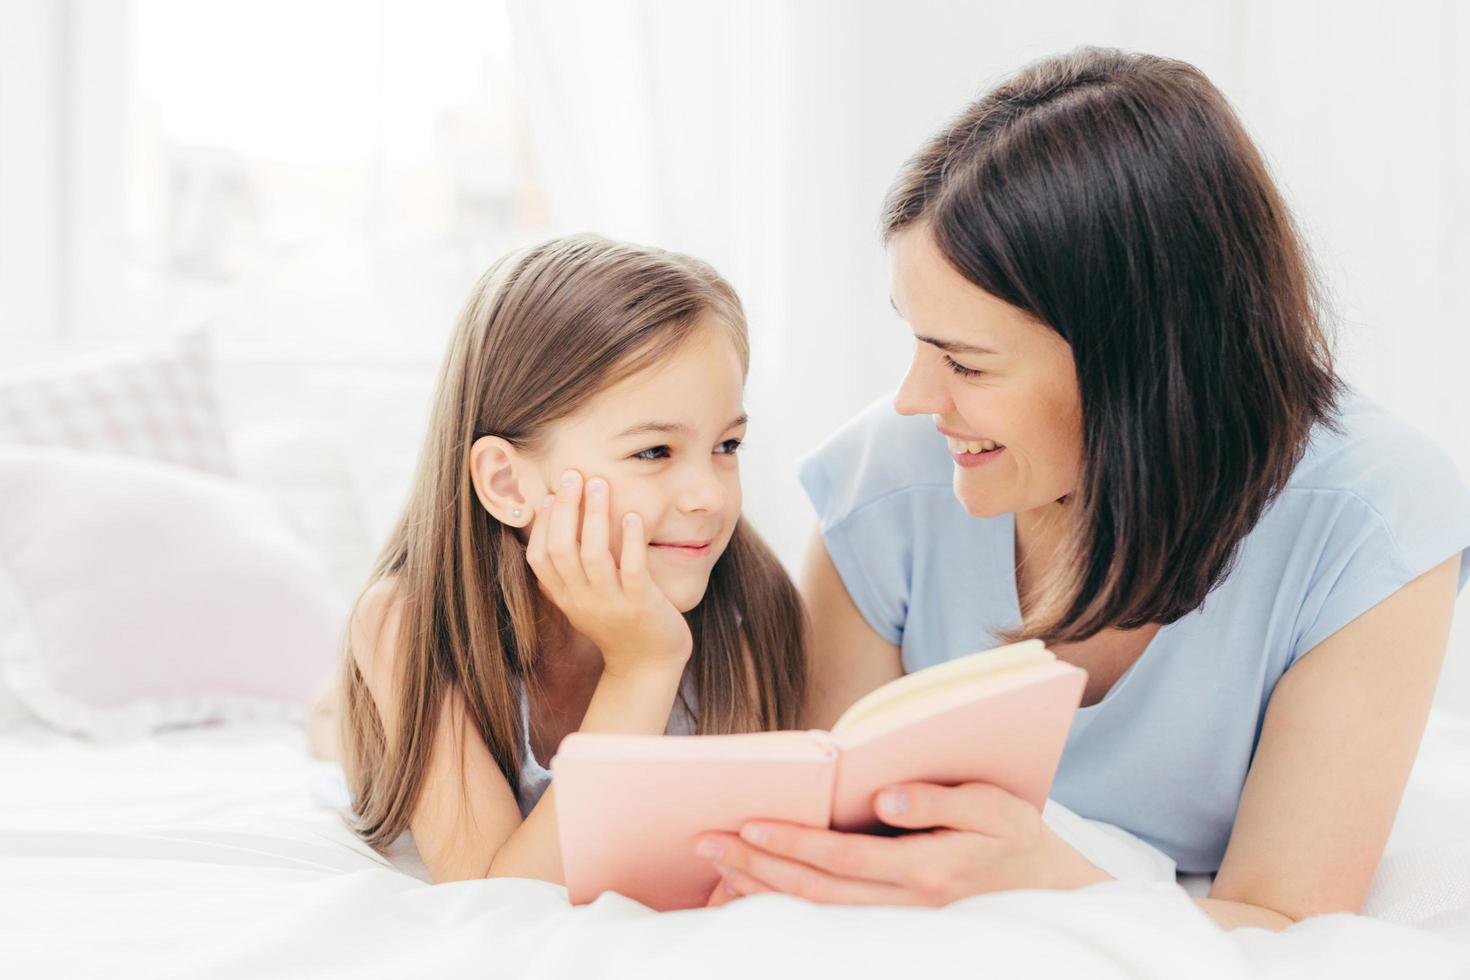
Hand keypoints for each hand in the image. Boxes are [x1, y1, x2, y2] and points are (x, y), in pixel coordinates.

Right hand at [525, 468, 691, 676]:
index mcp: (565, 598)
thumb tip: (554, 527)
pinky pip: (632, 568)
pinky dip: (630, 540)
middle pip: (561, 548)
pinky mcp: (640, 605)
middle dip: (566, 508)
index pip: (538, 558)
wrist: (648, 664)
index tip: (550, 494)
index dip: (542, 525)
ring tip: (600, 483)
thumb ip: (568, 574)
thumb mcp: (583, 602)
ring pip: (593, 555)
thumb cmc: (618, 625)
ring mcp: (611, 604)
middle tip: (573, 474)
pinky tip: (632, 515)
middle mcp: (582, 601)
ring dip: (595, 515)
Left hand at [694, 782, 1112, 905]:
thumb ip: (938, 800)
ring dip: (763, 893)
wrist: (1056, 897)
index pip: (842, 860)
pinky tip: (755, 892)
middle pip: (815, 893)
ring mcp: (900, 925)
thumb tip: (883, 798)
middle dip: (756, 869)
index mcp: (928, 871)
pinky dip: (787, 910)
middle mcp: (908, 906)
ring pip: (817, 915)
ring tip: (717, 870)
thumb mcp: (993, 805)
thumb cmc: (1019, 838)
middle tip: (706, 845)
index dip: (791, 844)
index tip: (745, 827)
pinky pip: (830, 924)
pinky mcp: (895, 929)